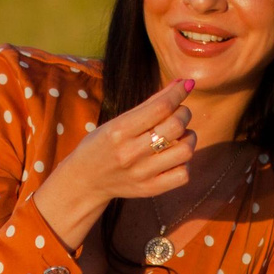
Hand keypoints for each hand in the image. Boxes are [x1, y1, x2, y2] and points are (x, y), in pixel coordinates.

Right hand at [31, 78, 196, 248]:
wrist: (85, 181)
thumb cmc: (102, 145)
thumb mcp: (116, 121)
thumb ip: (149, 104)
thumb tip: (182, 83)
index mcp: (118, 131)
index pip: (160, 107)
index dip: (178, 92)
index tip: (187, 85)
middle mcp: (130, 153)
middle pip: (176, 127)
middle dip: (184, 113)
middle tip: (179, 113)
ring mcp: (142, 174)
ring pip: (185, 151)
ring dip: (189, 138)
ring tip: (180, 135)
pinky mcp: (150, 189)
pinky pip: (183, 175)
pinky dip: (184, 162)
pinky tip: (174, 157)